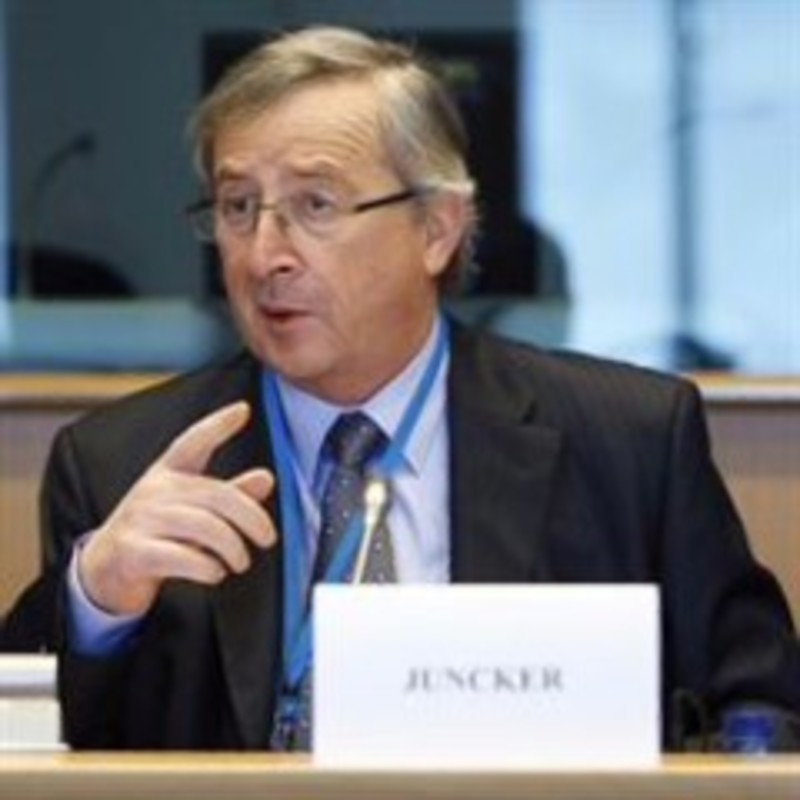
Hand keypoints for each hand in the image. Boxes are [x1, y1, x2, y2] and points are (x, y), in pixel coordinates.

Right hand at [78, 401, 275, 615]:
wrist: (104, 570)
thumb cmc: (157, 533)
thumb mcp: (192, 511)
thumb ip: (229, 496)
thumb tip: (266, 478)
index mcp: (168, 474)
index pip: (193, 442)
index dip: (217, 424)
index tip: (243, 409)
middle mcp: (154, 490)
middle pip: (217, 495)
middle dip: (252, 518)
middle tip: (267, 538)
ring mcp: (141, 519)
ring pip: (205, 527)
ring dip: (233, 548)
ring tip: (240, 561)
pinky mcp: (134, 551)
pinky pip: (182, 556)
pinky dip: (207, 567)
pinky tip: (215, 572)